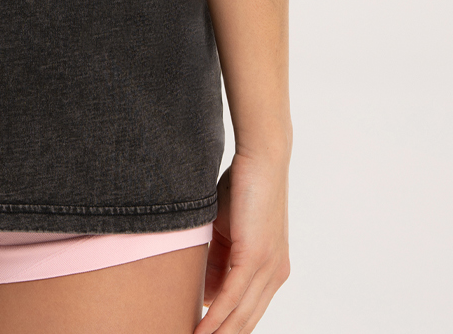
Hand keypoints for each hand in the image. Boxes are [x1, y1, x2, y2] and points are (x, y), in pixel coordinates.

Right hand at [194, 149, 290, 332]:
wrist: (261, 158)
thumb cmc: (242, 186)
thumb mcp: (226, 230)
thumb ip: (218, 259)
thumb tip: (205, 291)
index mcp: (271, 270)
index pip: (247, 312)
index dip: (226, 329)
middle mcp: (275, 275)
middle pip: (245, 322)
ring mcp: (268, 268)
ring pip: (239, 315)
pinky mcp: (255, 258)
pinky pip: (232, 297)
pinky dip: (215, 318)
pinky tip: (199, 332)